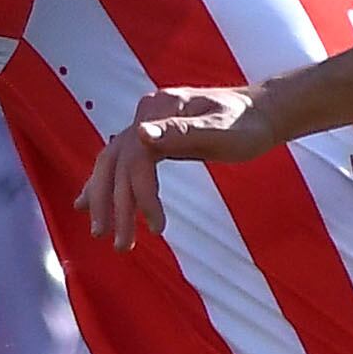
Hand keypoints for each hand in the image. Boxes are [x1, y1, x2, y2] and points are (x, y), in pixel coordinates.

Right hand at [75, 85, 279, 245]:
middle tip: (120, 245)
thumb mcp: (221, 131)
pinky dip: (105, 184)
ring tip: (100, 233)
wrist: (263, 112)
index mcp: (159, 108)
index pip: (136, 157)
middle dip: (114, 205)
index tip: (157, 229)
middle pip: (117, 162)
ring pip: (113, 164)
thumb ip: (182, 132)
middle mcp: (147, 114)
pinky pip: (122, 163)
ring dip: (104, 199)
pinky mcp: (153, 137)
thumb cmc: (248, 124)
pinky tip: (89, 203)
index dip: (141, 195)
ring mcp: (148, 125)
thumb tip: (140, 135)